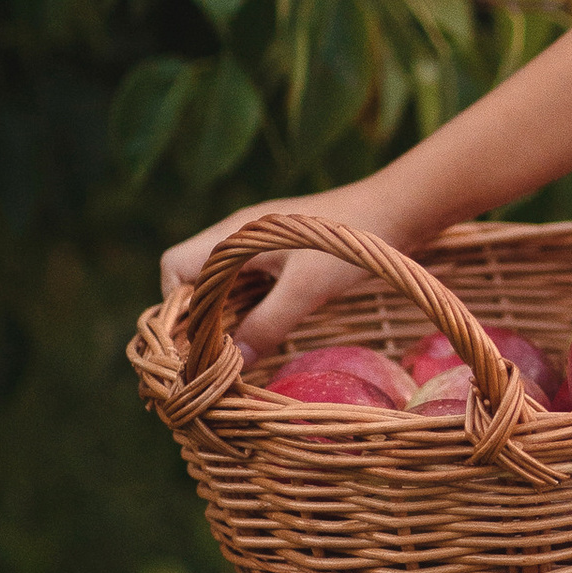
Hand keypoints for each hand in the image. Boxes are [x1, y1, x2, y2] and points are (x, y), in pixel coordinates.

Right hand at [159, 192, 406, 361]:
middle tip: (219, 355)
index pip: (174, 266)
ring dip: (228, 316)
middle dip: (202, 318)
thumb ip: (267, 324)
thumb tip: (234, 362)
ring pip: (225, 285)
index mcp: (233, 237)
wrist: (397, 210)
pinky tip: (269, 331)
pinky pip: (251, 285)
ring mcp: (260, 245)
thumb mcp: (306, 289)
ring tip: (241, 350)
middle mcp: (238, 238)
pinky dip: (252, 309)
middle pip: (196, 280)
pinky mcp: (283, 254)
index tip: (199, 339)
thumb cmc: (348, 244)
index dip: (178, 304)